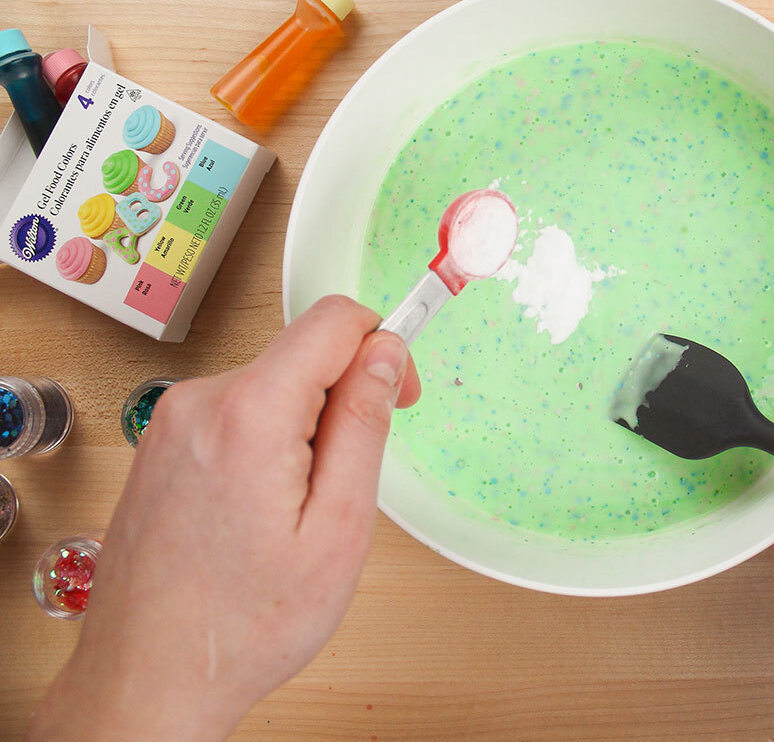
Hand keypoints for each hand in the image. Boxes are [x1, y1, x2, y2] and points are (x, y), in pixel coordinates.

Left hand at [28, 295, 419, 741]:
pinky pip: (236, 414)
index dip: (382, 347)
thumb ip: (364, 425)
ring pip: (271, 386)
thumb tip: (385, 352)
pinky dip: (266, 443)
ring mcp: (170, 422)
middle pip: (301, 355)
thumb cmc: (244, 623)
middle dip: (343, 400)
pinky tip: (262, 511)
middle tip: (348, 481)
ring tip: (298, 510)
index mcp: (248, 414)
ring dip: (303, 429)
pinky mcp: (160, 445)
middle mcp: (199, 402)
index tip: (398, 394)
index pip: (333, 320)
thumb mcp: (339, 528)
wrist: (148, 680)